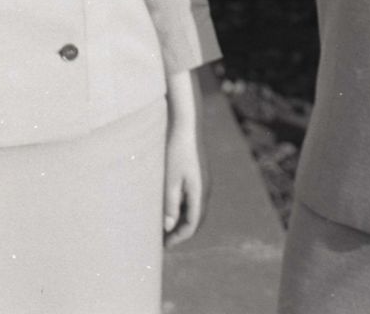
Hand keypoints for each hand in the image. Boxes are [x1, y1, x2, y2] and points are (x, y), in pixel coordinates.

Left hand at [162, 102, 205, 245]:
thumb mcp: (170, 180)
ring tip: (165, 226)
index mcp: (199, 193)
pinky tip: (171, 206)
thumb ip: (170, 205)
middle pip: (196, 220)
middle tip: (164, 240)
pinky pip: (195, 198)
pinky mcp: (200, 174)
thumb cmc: (176, 152)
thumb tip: (168, 227)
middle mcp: (205, 189)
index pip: (191, 225)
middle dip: (181, 232)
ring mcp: (204, 181)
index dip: (178, 238)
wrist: (187, 125)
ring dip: (183, 220)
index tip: (164, 245)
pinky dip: (184, 208)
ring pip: (196, 209)